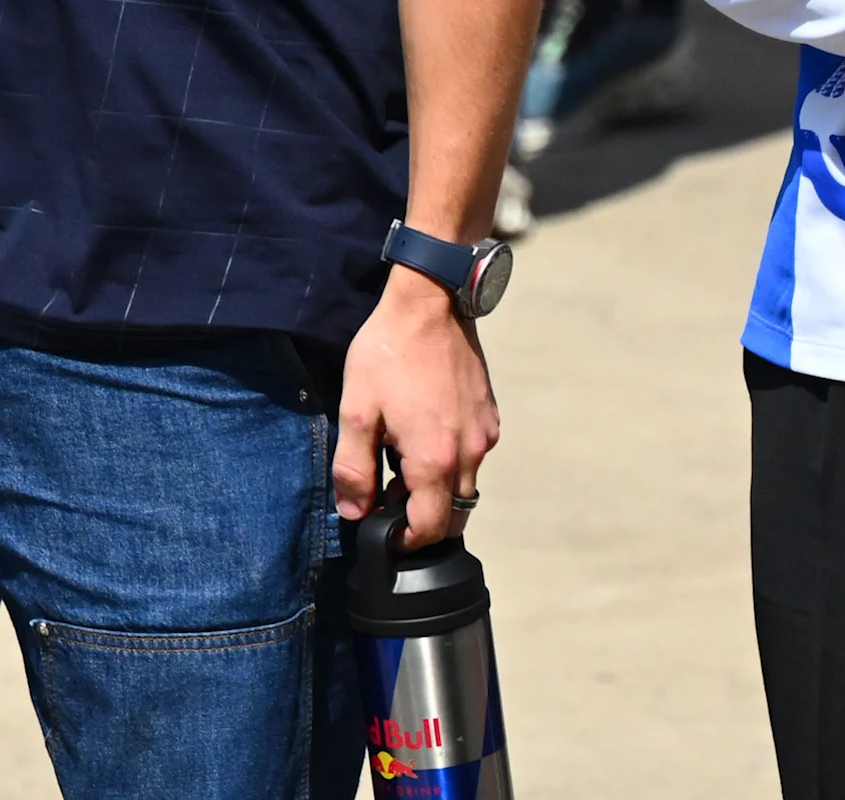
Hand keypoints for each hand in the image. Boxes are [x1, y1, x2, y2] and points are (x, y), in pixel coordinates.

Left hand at [336, 267, 500, 546]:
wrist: (430, 303)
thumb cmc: (389, 353)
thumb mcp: (357, 410)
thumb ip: (354, 468)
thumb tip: (355, 513)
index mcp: (434, 459)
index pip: (428, 530)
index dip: (404, 541)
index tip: (383, 531)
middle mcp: (469, 453)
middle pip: (452, 516)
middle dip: (423, 521)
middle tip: (390, 499)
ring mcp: (484, 435)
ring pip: (466, 487)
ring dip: (438, 491)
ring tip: (402, 462)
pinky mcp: (490, 416)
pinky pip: (474, 457)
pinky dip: (452, 463)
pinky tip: (425, 435)